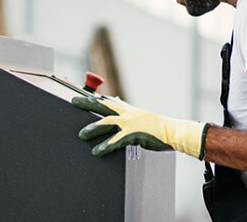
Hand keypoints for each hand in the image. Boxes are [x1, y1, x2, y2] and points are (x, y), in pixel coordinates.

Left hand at [72, 96, 207, 158]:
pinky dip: (105, 146)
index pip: (107, 100)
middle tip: (74, 102)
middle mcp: (127, 113)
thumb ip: (126, 111)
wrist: (172, 132)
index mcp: (128, 109)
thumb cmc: (156, 127)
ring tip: (81, 134)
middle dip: (88, 103)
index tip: (80, 95)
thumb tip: (116, 102)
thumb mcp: (140, 115)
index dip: (93, 97)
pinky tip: (96, 151)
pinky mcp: (133, 135)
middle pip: (103, 105)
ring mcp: (130, 123)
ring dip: (94, 128)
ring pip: (107, 122)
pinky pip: (116, 141)